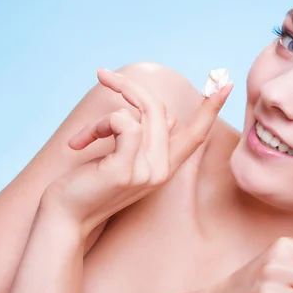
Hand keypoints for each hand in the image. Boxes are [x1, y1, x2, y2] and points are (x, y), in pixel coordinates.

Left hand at [41, 68, 232, 236]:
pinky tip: (80, 144)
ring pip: (139, 115)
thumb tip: (173, 117)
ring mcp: (146, 172)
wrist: (65, 217)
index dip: (211, 108)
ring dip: (104, 120)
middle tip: (102, 74)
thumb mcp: (128, 159)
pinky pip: (123, 125)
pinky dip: (99, 126)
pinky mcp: (125, 171)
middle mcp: (162, 169)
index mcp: (166, 165)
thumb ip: (151, 138)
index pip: (197, 133)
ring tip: (85, 138)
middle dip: (129, 87)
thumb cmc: (92, 183)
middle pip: (160, 110)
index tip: (227, 83)